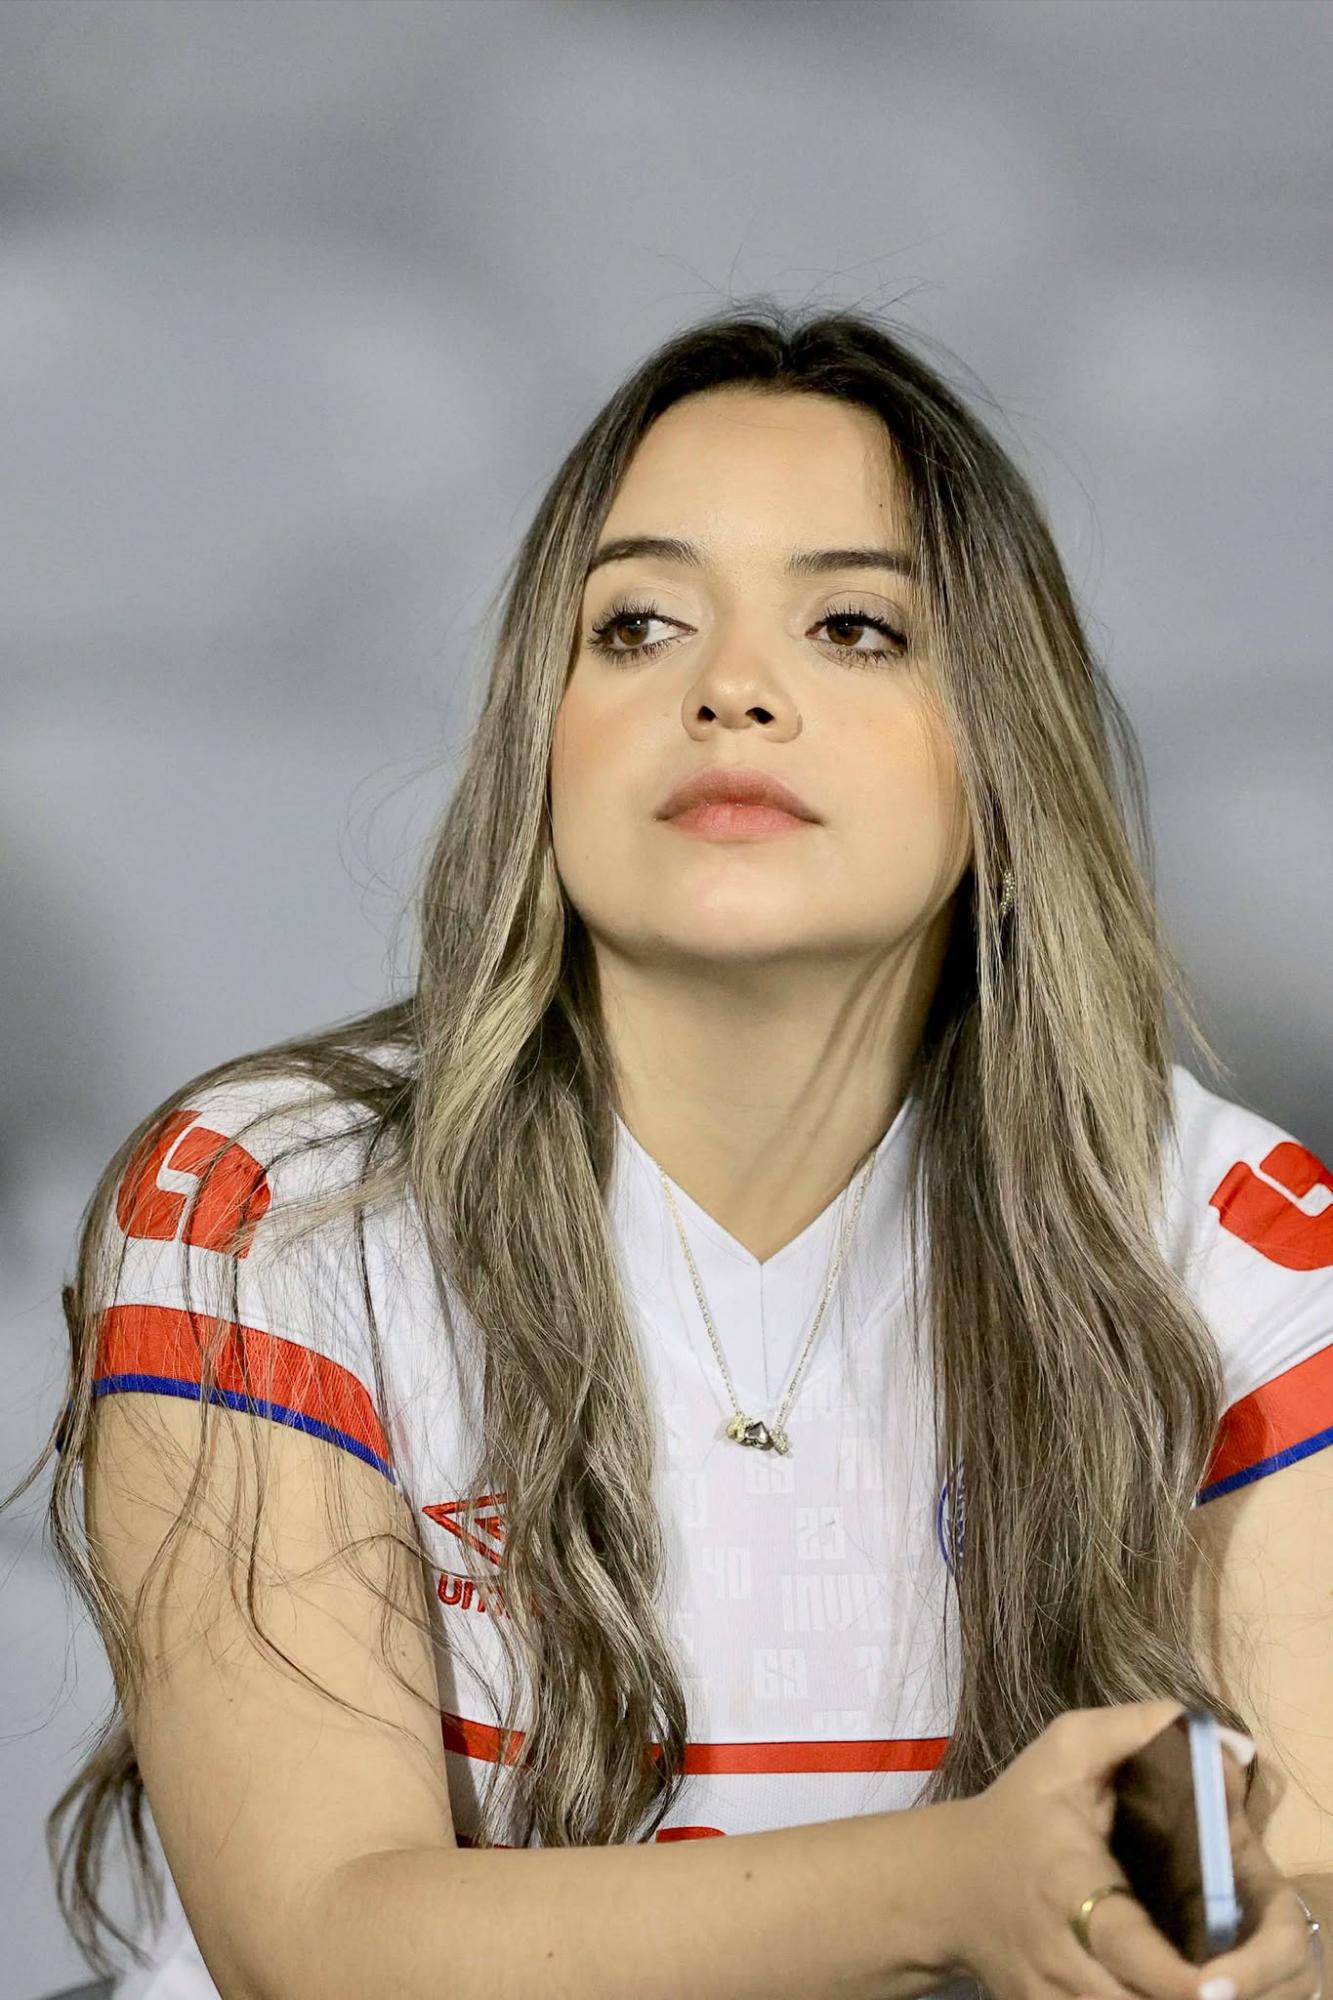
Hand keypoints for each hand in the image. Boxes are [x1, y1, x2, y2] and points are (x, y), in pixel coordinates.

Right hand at [945, 1699, 1319, 1999]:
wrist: (948, 1885)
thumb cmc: (1019, 1812)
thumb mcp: (1065, 1750)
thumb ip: (1133, 1729)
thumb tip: (1214, 1736)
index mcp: (1069, 1884)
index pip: (1125, 1944)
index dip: (1176, 1975)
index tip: (1214, 1980)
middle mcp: (1062, 1955)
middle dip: (1195, 1999)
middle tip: (1232, 1981)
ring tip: (1212, 1983)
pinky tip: (1169, 1989)